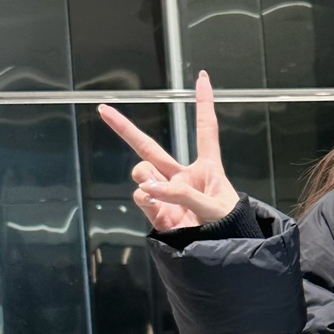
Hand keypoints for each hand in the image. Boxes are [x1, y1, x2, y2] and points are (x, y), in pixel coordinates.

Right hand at [98, 71, 239, 231]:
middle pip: (150, 148)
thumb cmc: (231, 228)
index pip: (205, 129)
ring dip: (146, 175)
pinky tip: (152, 198)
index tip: (203, 77)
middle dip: (125, 129)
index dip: (203, 103)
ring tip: (158, 190)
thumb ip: (184, 193)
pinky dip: (144, 195)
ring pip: (142, 172)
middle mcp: (183, 177)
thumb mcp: (216, 207)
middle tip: (103, 109)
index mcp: (208, 168)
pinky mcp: (157, 214)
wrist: (223, 257)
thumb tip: (150, 187)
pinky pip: (141, 196)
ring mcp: (167, 195)